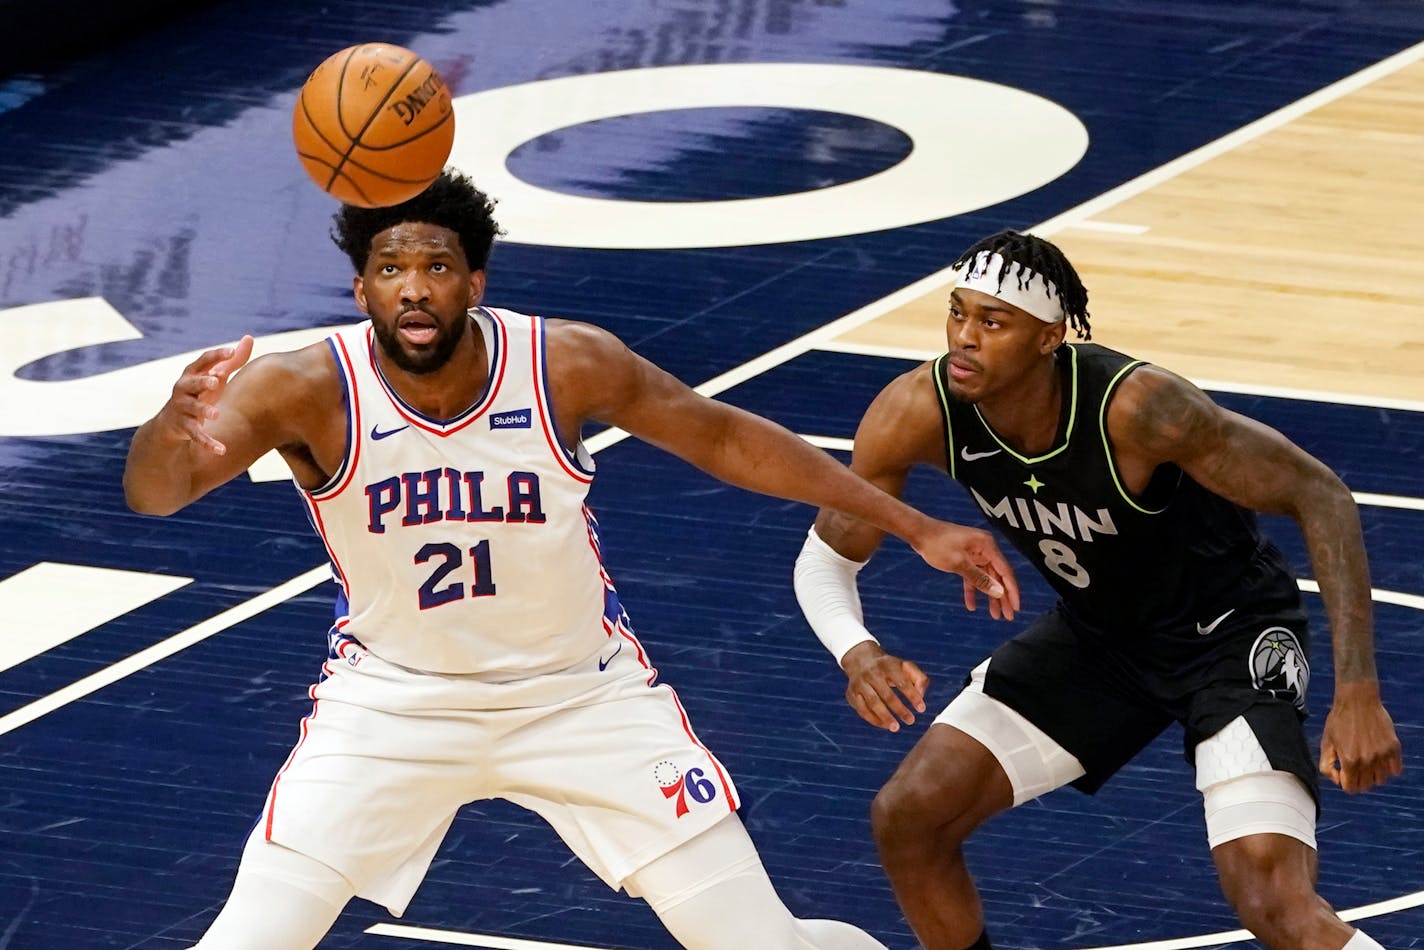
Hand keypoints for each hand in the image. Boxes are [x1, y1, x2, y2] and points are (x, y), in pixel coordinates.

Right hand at [156, 336, 253, 454]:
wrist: (171, 423)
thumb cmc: (199, 394)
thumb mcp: (214, 377)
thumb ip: (231, 361)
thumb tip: (249, 338)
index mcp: (192, 374)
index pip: (203, 361)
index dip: (216, 356)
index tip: (231, 351)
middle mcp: (183, 389)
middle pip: (192, 383)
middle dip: (203, 381)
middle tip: (217, 380)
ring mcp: (182, 408)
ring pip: (193, 409)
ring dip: (204, 411)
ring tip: (216, 414)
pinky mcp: (183, 427)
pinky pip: (196, 435)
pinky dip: (208, 443)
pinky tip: (221, 450)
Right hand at [841, 641, 929, 731]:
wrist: (861, 660)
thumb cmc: (890, 668)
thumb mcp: (905, 667)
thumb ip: (919, 679)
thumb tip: (921, 696)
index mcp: (888, 665)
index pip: (902, 682)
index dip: (912, 696)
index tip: (922, 709)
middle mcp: (872, 673)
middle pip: (886, 694)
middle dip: (899, 709)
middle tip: (911, 721)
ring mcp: (860, 683)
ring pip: (873, 703)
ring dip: (885, 717)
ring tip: (896, 728)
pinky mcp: (852, 694)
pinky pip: (862, 710)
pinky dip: (873, 719)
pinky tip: (884, 725)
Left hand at [911, 520, 1018, 620]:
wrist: (918, 532)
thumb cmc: (938, 544)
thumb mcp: (959, 564)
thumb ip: (980, 579)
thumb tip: (999, 592)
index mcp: (987, 545)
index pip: (1005, 572)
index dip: (1012, 592)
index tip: (1015, 608)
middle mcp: (985, 548)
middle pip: (998, 576)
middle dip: (1003, 597)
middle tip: (1007, 617)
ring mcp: (975, 553)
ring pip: (987, 578)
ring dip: (989, 596)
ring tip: (994, 615)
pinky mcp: (966, 557)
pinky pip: (973, 576)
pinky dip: (972, 589)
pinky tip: (971, 605)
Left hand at [1319, 681, 1402, 792]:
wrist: (1357, 700)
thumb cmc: (1339, 720)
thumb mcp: (1325, 742)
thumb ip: (1326, 765)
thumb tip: (1336, 780)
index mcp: (1348, 760)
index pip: (1351, 788)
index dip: (1346, 783)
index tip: (1345, 775)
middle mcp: (1367, 760)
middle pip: (1366, 786)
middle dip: (1359, 780)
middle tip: (1355, 768)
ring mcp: (1382, 755)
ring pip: (1381, 780)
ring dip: (1373, 775)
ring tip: (1367, 762)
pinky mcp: (1394, 747)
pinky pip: (1395, 770)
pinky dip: (1388, 768)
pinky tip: (1380, 758)